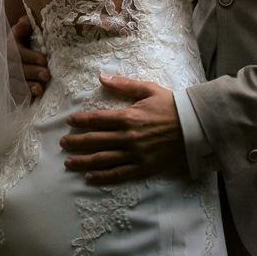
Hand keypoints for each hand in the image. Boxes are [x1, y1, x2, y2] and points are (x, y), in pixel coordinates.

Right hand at [11, 14, 49, 98]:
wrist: (8, 58)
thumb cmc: (21, 44)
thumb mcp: (21, 34)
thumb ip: (24, 28)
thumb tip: (26, 22)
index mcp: (8, 47)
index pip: (16, 51)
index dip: (29, 56)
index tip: (44, 61)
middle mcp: (3, 62)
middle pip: (16, 69)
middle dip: (31, 72)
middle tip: (47, 75)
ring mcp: (3, 77)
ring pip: (13, 83)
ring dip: (27, 86)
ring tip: (40, 89)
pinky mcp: (4, 90)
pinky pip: (11, 95)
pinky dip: (21, 97)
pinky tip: (30, 99)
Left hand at [60, 75, 186, 183]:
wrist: (193, 126)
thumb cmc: (170, 105)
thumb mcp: (148, 89)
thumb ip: (124, 85)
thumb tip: (102, 78)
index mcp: (128, 116)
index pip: (97, 119)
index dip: (80, 121)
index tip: (69, 122)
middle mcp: (128, 137)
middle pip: (95, 140)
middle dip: (76, 142)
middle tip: (63, 143)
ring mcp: (135, 153)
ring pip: (102, 159)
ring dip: (83, 161)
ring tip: (69, 162)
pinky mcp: (143, 166)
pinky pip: (118, 173)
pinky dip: (103, 176)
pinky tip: (90, 177)